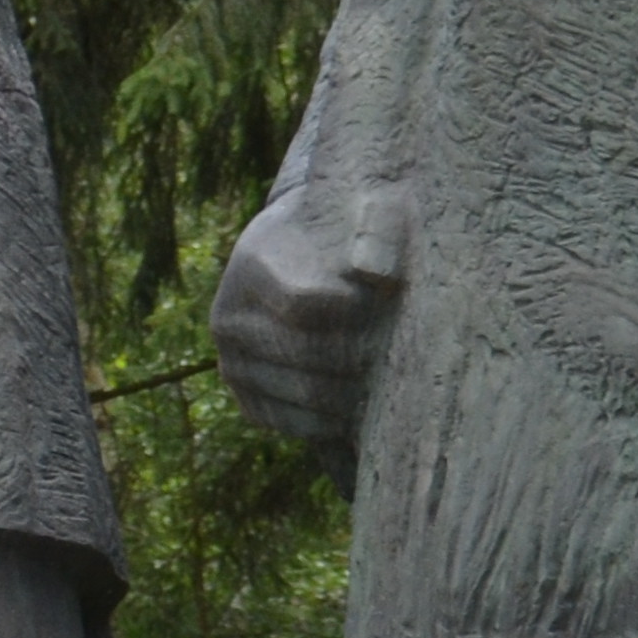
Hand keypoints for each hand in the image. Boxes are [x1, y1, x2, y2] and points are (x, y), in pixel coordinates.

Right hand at [212, 189, 403, 464]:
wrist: (309, 254)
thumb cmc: (351, 232)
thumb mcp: (367, 213)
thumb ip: (378, 234)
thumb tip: (378, 275)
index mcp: (253, 265)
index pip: (304, 303)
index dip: (359, 307)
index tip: (392, 295)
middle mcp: (229, 317)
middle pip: (310, 354)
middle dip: (367, 353)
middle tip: (408, 345)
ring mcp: (233, 362)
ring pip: (308, 393)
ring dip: (359, 389)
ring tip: (394, 370)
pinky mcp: (247, 399)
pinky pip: (298, 424)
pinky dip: (339, 419)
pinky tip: (367, 399)